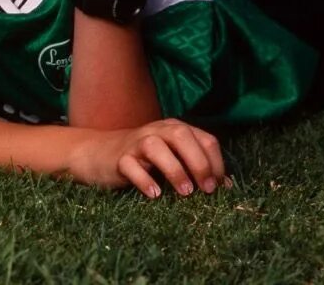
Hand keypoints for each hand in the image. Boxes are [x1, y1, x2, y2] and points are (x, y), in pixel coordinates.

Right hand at [70, 119, 228, 196]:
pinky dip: (144, 180)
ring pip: (156, 147)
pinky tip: (154, 194)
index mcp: (174, 129)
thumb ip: (195, 165)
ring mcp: (135, 143)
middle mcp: (157, 131)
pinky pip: (130, 165)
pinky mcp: (118, 159)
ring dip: (174, 169)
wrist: (98, 153)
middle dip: (199, 163)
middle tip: (206, 189)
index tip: (219, 187)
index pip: (204, 139)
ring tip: (185, 192)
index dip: (216, 163)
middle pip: (182, 136)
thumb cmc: (143, 159)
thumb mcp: (172, 157)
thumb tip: (226, 186)